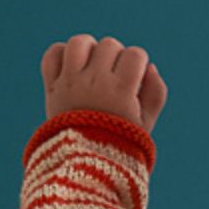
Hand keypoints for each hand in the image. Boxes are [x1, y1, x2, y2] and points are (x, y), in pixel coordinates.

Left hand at [41, 36, 167, 132]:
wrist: (81, 166)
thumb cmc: (119, 144)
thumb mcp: (146, 123)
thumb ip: (156, 93)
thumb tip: (148, 66)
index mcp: (120, 90)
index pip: (135, 54)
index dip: (138, 63)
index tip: (134, 80)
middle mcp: (94, 82)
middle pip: (109, 45)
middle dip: (116, 56)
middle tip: (114, 77)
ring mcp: (70, 82)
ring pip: (79, 42)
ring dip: (89, 48)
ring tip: (93, 64)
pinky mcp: (52, 86)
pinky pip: (53, 54)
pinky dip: (62, 54)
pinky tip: (73, 66)